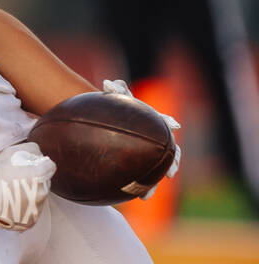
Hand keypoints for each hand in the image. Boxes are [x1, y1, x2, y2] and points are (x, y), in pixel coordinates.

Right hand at [0, 142, 55, 230]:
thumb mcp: (13, 152)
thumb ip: (32, 150)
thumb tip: (39, 156)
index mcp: (40, 175)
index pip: (50, 166)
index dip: (40, 165)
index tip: (31, 167)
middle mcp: (42, 193)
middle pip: (45, 184)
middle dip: (35, 181)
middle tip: (18, 180)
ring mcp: (37, 209)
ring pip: (38, 198)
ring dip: (30, 194)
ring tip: (13, 192)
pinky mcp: (30, 221)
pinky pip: (31, 212)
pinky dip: (24, 208)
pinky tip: (13, 203)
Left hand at [102, 79, 181, 196]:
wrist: (109, 122)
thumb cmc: (114, 106)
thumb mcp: (115, 95)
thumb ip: (114, 90)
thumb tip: (107, 83)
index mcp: (152, 123)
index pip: (163, 123)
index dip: (168, 123)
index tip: (174, 125)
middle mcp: (155, 140)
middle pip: (170, 153)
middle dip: (171, 163)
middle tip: (170, 172)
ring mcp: (148, 153)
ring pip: (157, 170)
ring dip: (155, 183)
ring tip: (149, 194)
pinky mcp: (140, 165)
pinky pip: (144, 179)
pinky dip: (143, 188)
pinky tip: (140, 197)